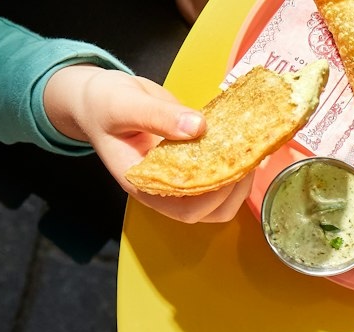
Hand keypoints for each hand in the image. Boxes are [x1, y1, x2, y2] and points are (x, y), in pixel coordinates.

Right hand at [43, 65, 249, 222]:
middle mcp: (163, 186)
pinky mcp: (191, 161)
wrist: (99, 97)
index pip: (184, 209)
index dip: (214, 197)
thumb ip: (158, 116)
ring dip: (241, 181)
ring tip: (254, 151)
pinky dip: (236, 164)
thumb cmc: (103, 104)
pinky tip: (248, 142)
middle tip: (251, 158)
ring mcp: (178, 175)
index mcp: (142, 183)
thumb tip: (198, 127)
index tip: (233, 169)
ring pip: (218, 198)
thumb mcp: (124, 104)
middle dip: (235, 191)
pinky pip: (217, 173)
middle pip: (208, 212)